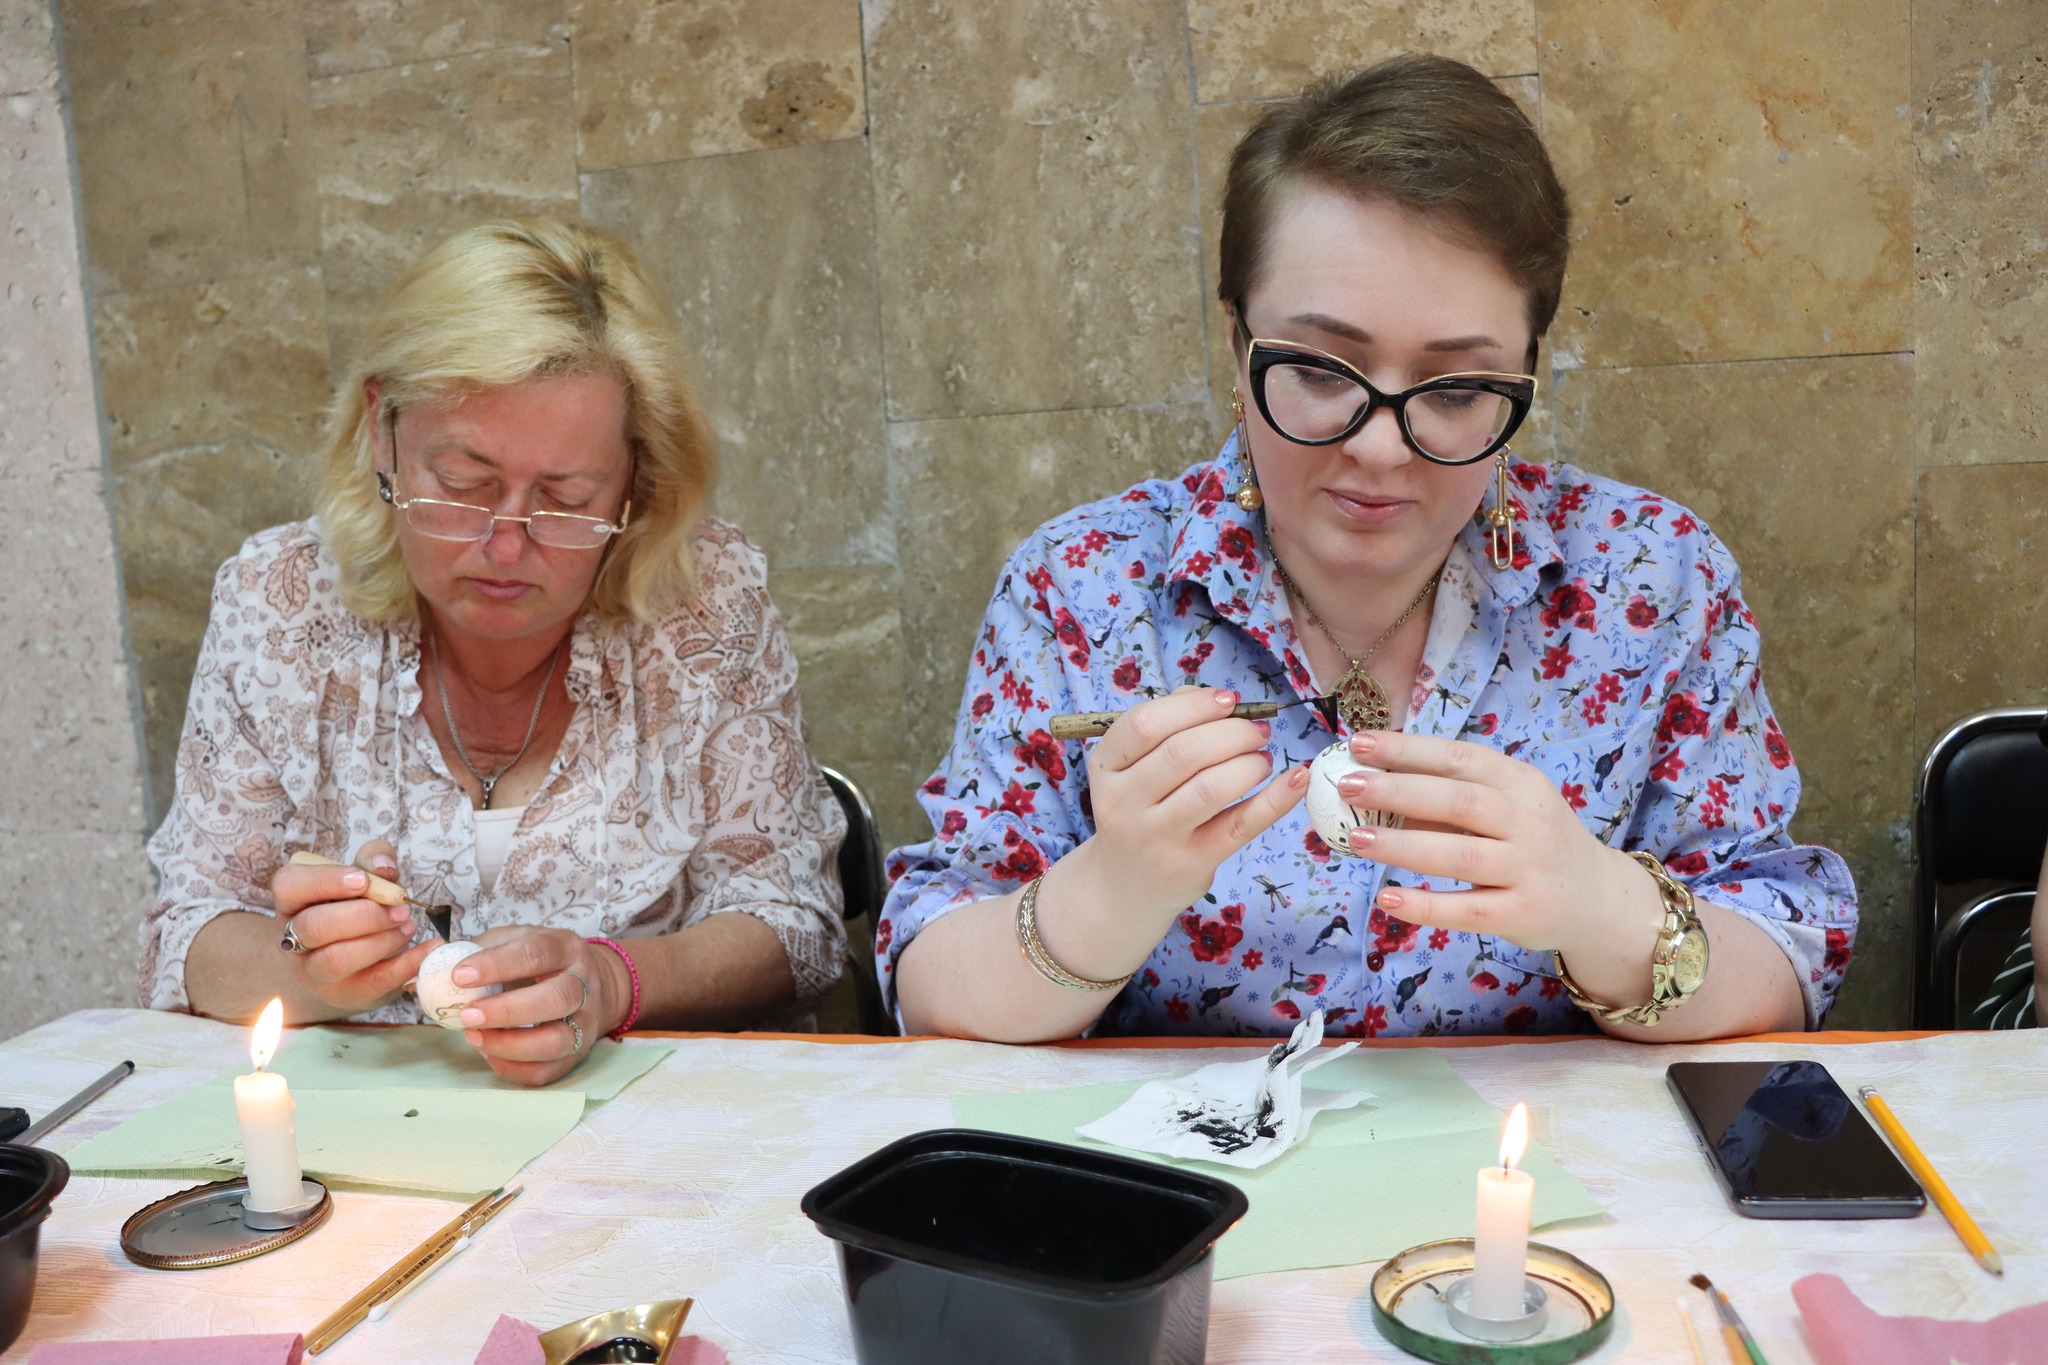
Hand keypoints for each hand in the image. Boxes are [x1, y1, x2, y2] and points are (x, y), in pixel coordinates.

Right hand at [272, 838, 435, 1014]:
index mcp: (292, 902)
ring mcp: (314, 972)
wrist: (357, 957)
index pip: (289, 886)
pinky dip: (408, 963)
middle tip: (400, 909)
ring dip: (381, 941)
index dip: (324, 880)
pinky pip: (375, 981)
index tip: (362, 880)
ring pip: (337, 960)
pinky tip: (429, 947)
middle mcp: (293, 939)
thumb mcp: (363, 874)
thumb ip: (372, 859)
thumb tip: (384, 866)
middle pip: (314, 927)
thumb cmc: (356, 905)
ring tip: (408, 926)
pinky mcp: (345, 993)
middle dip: (364, 915)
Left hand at [448, 926, 630, 1085]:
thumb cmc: (542, 962)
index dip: (497, 965)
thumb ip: (481, 950)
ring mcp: (585, 1022)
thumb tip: (430, 967)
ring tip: (473, 1037)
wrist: (596, 985)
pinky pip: (547, 1071)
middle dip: (507, 1011)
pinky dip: (513, 1068)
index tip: (458, 976)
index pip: (536, 953)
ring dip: (509, 1044)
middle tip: (467, 1015)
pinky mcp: (577, 1054)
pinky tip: (488, 1053)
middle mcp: (584, 985)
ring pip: (556, 1041)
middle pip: (556, 999)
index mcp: (566, 948)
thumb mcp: (518, 940)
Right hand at [1070, 687, 1309, 930]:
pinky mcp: (1192, 863)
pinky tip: (1296, 779)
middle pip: (1183, 752)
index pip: (1143, 724)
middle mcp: (1123, 803)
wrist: (1124, 884)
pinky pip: (1241, 824)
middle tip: (1258, 731)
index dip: (1193, 705)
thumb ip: (1167, 726)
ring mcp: (1157, 837)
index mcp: (1106, 768)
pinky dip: (1275, 799)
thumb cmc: (1138, 810)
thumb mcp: (1132, 769)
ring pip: (1212, 787)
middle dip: (1232, 732)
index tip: (1229, 701)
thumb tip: (1218, 700)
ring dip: (1250, 763)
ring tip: (1262, 759)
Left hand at [1335, 731, 1658, 958]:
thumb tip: (1373, 784)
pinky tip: (1387, 899)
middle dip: (1398, 790)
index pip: (1459, 758)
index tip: (1358, 743)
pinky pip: (1467, 910)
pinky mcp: (1521, 914)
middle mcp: (1528, 821)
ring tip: (1356, 839)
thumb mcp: (1505, 806)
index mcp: (1519, 782)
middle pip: (1458, 801)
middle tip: (1347, 786)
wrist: (1596, 896)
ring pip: (1460, 854)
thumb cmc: (1532, 840)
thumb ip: (1448, 797)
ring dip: (1403, 845)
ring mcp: (1527, 869)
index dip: (1407, 749)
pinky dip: (1426, 906)